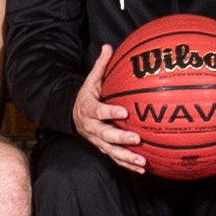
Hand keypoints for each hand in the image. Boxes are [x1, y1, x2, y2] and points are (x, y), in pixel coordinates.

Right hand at [69, 46, 146, 170]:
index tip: (124, 112)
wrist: (73, 115)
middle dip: (120, 138)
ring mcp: (97, 140)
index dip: (110, 112)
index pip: (99, 110)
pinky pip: (116, 158)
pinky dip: (128, 165)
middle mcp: (92, 127)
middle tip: (136, 138)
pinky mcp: (103, 148)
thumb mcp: (91, 80)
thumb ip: (101, 65)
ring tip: (142, 161)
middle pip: (105, 135)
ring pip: (111, 151)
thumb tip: (109, 46)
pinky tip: (142, 169)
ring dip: (126, 157)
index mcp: (89, 108)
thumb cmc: (88, 96)